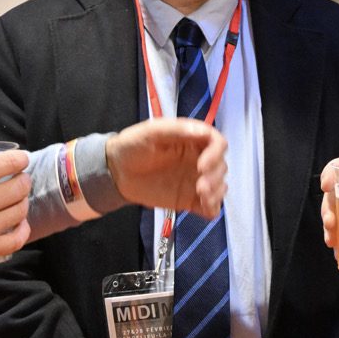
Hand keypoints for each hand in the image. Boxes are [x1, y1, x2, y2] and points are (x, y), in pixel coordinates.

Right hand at [0, 149, 30, 273]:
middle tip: (19, 180)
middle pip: (20, 187)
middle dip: (23, 180)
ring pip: (20, 211)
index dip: (20, 160)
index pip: (8, 163)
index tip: (21, 160)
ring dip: (22, 203)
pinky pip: (16, 239)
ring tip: (16, 201)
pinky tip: (19, 224)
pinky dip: (22, 229)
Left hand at [106, 118, 227, 217]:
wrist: (117, 172)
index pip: (217, 143)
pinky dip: (213, 207)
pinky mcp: (189, 199)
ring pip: (219, 186)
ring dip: (217, 192)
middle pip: (221, 166)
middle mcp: (198, 159)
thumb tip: (204, 131)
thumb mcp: (151, 131)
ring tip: (201, 196)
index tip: (202, 165)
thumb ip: (177, 130)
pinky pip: (210, 205)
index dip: (215, 154)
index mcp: (192, 139)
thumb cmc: (133, 145)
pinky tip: (205, 207)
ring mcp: (195, 180)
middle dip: (215, 176)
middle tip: (200, 186)